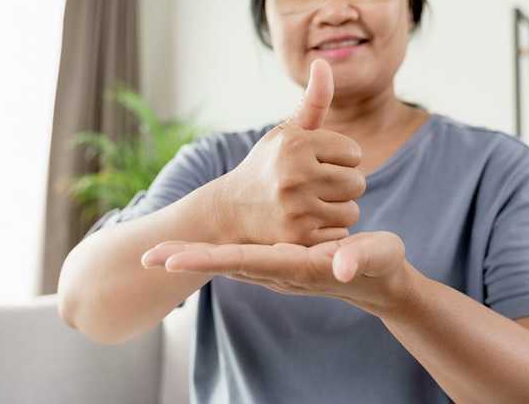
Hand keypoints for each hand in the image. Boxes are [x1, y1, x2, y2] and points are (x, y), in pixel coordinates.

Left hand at [141, 231, 410, 315]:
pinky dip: (213, 253)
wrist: (381, 282)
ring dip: (194, 257)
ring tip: (157, 253)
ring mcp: (276, 268)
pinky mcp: (278, 261)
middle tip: (146, 257)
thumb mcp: (376, 257)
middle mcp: (279, 270)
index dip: (208, 258)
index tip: (173, 259)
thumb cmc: (381, 266)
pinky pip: (238, 259)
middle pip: (225, 264)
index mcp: (296, 266)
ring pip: (227, 262)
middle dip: (187, 260)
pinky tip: (196, 246)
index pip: (243, 261)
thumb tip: (339, 265)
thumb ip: (358, 257)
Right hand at [216, 59, 364, 245]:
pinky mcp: (298, 237)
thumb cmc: (267, 167)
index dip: (339, 159)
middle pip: (358, 182)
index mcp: (296, 143)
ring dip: (337, 209)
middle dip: (342, 185)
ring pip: (352, 210)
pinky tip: (306, 224)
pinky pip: (340, 234)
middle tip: (315, 187)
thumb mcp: (287, 133)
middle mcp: (296, 174)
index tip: (316, 164)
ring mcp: (297, 208)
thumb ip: (313, 100)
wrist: (230, 212)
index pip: (353, 152)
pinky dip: (328, 232)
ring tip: (310, 205)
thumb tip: (323, 62)